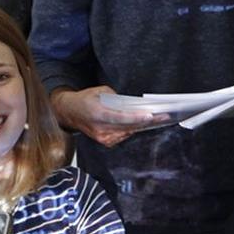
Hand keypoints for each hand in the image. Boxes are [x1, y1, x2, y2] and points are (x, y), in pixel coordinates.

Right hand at [51, 86, 166, 146]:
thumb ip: (117, 98)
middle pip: (128, 127)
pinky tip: (141, 123)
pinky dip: (132, 129)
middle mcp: (100, 129)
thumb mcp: (100, 91)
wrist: (70, 112)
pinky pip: (123, 136)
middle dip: (146, 122)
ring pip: (128, 132)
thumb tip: (132, 104)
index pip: (121, 118)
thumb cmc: (85, 100)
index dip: (137, 118)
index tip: (151, 115)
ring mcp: (102, 137)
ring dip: (142, 126)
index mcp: (98, 114)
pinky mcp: (104, 142)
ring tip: (157, 119)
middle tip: (163, 116)